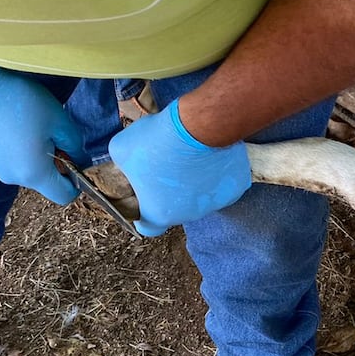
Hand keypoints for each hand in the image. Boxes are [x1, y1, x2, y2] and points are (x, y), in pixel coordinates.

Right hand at [0, 55, 83, 203]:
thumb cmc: (19, 101)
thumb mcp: (59, 119)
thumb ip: (76, 145)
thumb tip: (79, 159)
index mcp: (34, 174)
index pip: (64, 195)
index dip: (77, 180)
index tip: (76, 156)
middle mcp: (14, 178)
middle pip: (46, 180)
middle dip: (57, 161)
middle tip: (52, 130)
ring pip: (30, 168)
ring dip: (39, 152)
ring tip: (32, 123)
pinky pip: (13, 159)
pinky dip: (21, 147)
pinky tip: (16, 123)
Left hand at [108, 99, 250, 235]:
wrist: (199, 127)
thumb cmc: (158, 141)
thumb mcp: (121, 149)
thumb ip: (122, 167)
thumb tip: (127, 167)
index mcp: (159, 214)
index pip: (149, 228)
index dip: (145, 216)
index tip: (144, 200)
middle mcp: (187, 216)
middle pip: (176, 208)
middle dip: (170, 191)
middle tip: (168, 166)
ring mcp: (213, 205)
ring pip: (201, 197)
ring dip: (195, 182)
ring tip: (191, 157)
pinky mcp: (234, 191)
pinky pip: (222, 185)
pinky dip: (217, 174)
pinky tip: (212, 157)